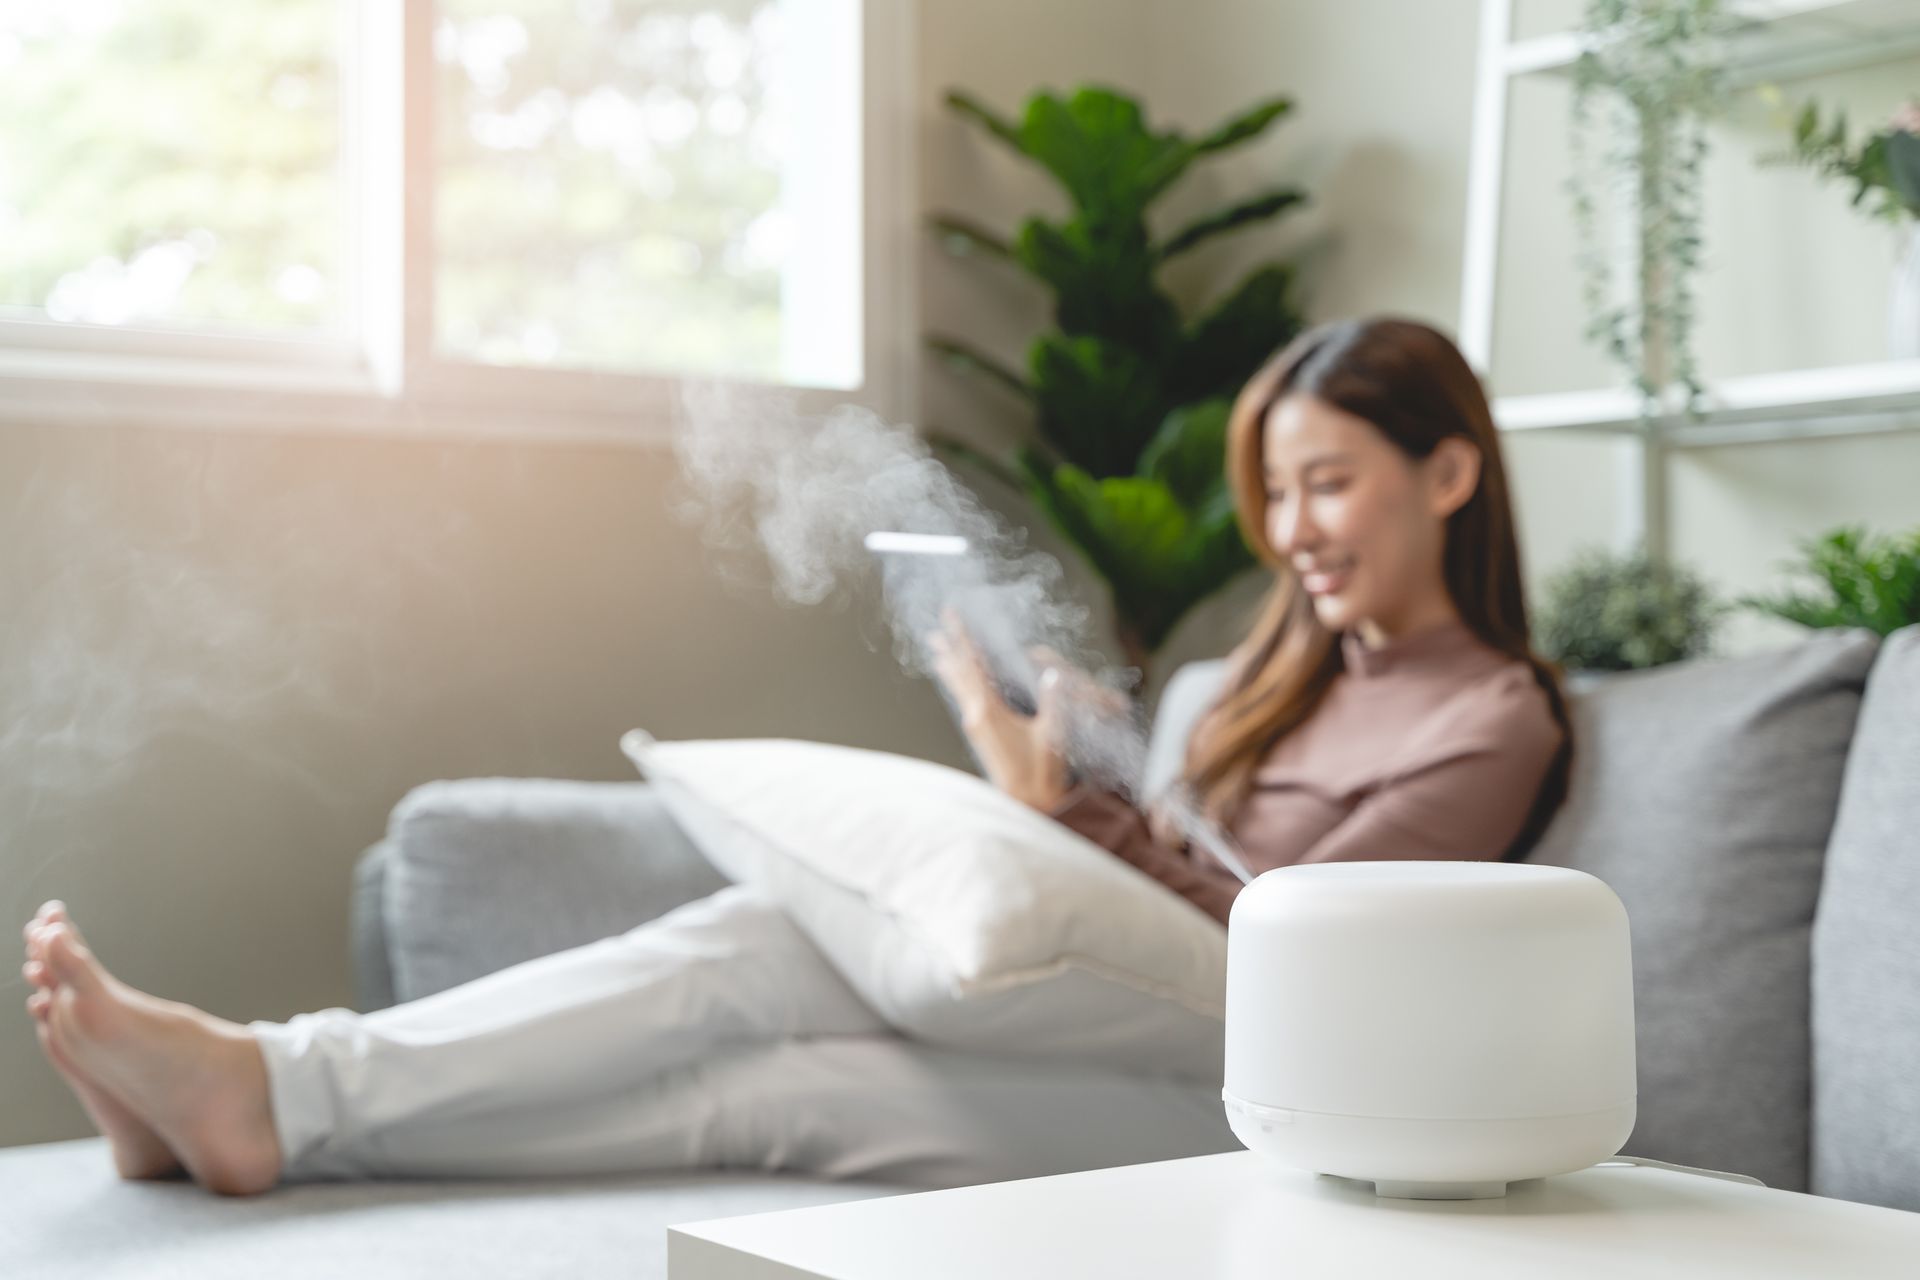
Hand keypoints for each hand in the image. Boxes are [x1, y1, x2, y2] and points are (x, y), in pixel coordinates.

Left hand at [926, 610, 1071, 811]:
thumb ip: (1054, 703)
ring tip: (938, 654)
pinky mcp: (980, 735)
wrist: (1027, 802)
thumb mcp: (1052, 734)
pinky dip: (960, 685)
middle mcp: (976, 716)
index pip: (973, 665)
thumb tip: (1054, 674)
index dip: (963, 638)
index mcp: (989, 711)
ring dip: (951, 668)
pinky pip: (965, 700)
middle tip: (935, 631)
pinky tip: (960, 685)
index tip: (951, 616)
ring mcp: (975, 726)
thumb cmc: (1040, 771)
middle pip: (959, 675)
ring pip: (959, 688)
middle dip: (949, 650)